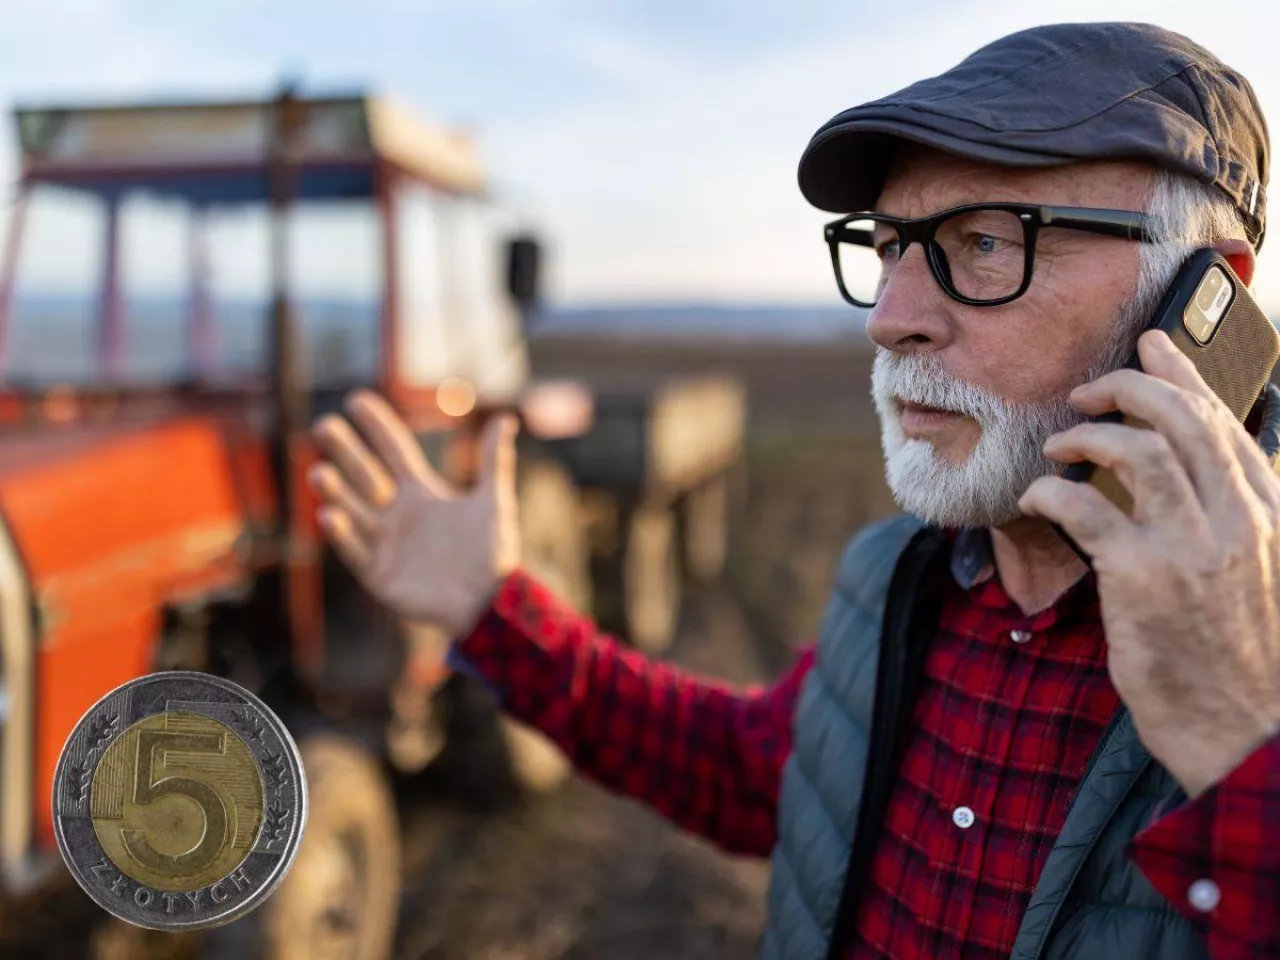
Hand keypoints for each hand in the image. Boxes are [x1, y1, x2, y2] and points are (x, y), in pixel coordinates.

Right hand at [309, 390, 520, 637]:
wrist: (491, 603)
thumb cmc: (494, 554)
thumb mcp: (494, 502)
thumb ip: (494, 461)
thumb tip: (506, 418)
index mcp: (422, 492)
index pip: (394, 451)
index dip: (377, 426)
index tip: (356, 399)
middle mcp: (398, 513)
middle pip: (364, 474)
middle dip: (345, 451)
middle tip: (324, 425)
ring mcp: (385, 543)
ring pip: (352, 510)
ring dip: (335, 491)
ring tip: (320, 472)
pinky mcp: (379, 574)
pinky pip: (355, 551)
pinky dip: (342, 534)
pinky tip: (330, 514)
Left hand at [1019, 330, 1279, 796]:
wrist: (1246, 735)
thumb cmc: (1239, 658)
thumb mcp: (1256, 577)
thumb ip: (1230, 522)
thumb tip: (1192, 476)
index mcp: (1266, 516)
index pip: (1225, 423)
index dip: (1184, 374)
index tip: (1152, 343)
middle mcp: (1236, 521)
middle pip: (1183, 420)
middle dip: (1129, 386)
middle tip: (1088, 390)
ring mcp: (1191, 547)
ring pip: (1139, 450)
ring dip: (1088, 435)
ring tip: (1059, 445)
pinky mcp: (1142, 578)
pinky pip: (1086, 508)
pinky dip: (1054, 490)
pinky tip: (1039, 494)